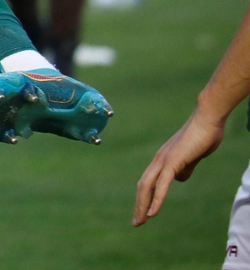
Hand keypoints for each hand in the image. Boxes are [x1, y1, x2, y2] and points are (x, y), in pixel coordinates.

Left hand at [133, 108, 224, 225]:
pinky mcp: (173, 161)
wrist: (207, 120)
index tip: (142, 213)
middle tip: (136, 223)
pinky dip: (156, 199)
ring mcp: (164, 160)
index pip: (148, 182)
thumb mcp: (192, 157)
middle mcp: (158, 160)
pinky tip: (153, 212)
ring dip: (143, 205)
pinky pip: (162, 184)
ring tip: (141, 221)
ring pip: (148, 186)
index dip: (144, 198)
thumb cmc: (202, 136)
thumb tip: (179, 179)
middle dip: (138, 205)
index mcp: (162, 159)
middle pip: (143, 186)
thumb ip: (184, 168)